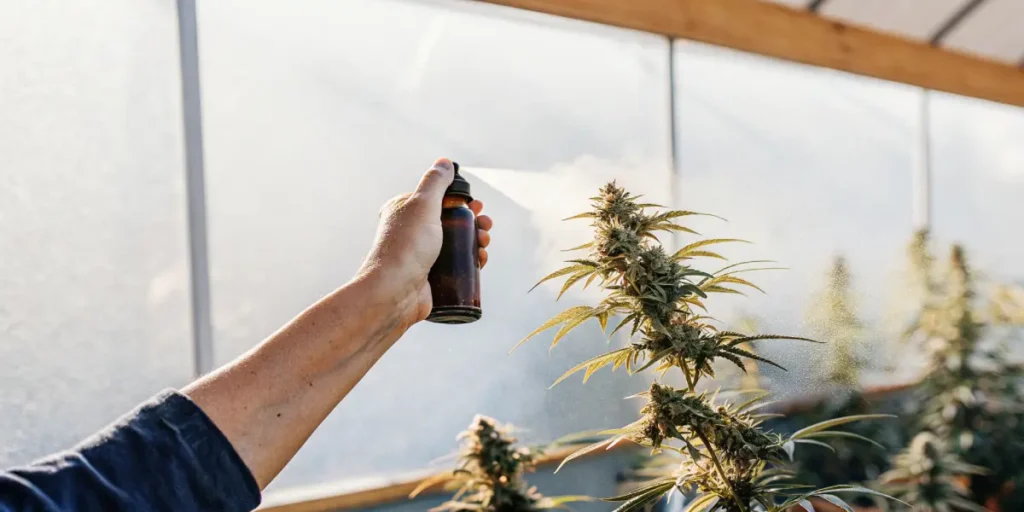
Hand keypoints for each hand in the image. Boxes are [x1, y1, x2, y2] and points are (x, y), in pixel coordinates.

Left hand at [359, 158, 492, 329]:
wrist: (395, 292)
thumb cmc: (406, 247)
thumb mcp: (422, 204)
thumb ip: (435, 182)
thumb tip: (444, 162)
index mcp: (405, 211)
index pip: (438, 200)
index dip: (462, 201)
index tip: (478, 206)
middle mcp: (411, 232)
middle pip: (451, 222)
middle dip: (474, 222)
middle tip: (485, 226)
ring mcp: (421, 255)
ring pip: (456, 244)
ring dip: (476, 241)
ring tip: (484, 244)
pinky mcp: (430, 277)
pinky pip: (455, 265)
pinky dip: (472, 261)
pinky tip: (481, 261)